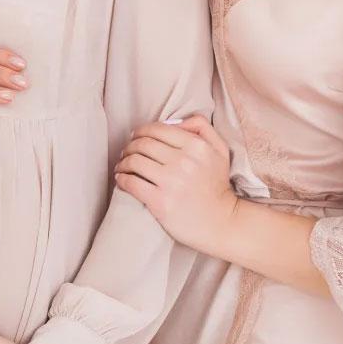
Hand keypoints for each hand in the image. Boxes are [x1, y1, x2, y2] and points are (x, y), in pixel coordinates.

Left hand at [114, 115, 238, 249]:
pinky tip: (121, 179)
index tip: (135, 137)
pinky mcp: (160, 201)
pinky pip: (131, 183)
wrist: (221, 222)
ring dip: (123, 162)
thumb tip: (173, 121)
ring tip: (122, 166)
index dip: (141, 131)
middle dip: (129, 146)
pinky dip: (121, 178)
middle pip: (142, 144)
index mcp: (197, 146)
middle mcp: (185, 161)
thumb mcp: (219, 150)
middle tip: (126, 152)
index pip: (158, 129)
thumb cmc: (216, 185)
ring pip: (134, 161)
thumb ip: (201, 127)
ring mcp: (172, 182)